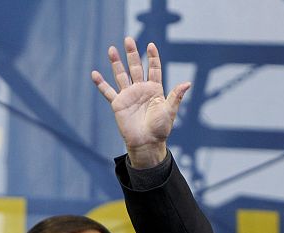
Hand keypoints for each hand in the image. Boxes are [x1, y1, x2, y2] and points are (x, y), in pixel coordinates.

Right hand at [91, 36, 190, 167]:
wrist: (147, 143)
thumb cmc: (160, 129)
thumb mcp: (170, 111)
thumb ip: (176, 96)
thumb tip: (188, 83)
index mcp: (155, 90)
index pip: (154, 69)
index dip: (153, 57)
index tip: (151, 45)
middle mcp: (141, 89)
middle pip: (136, 67)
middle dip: (132, 53)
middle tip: (129, 39)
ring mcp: (128, 95)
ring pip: (121, 75)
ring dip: (116, 63)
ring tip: (112, 49)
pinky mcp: (118, 104)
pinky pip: (108, 92)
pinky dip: (101, 84)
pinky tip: (95, 74)